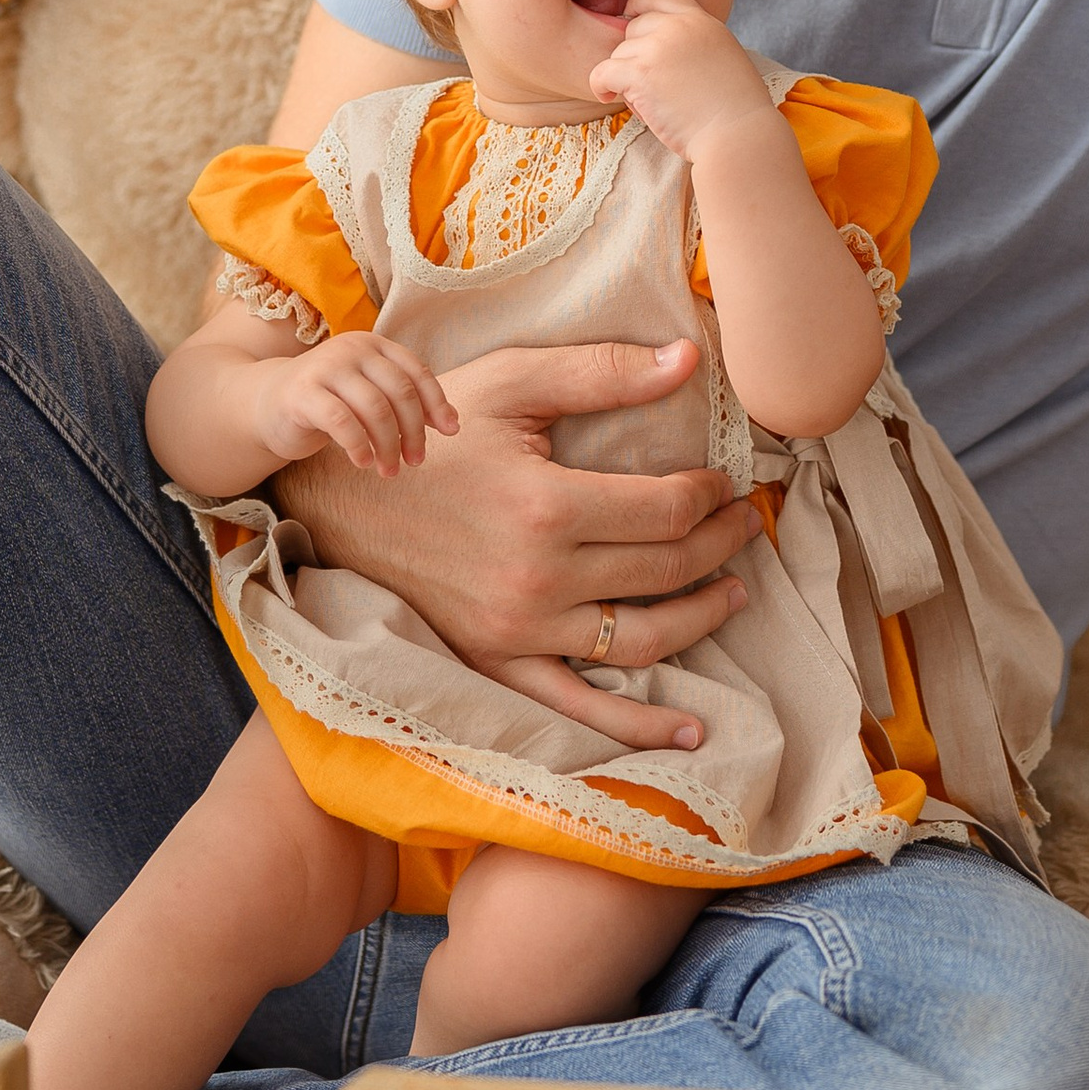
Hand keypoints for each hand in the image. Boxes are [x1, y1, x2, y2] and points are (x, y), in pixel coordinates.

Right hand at [243, 332, 457, 478]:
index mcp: (373, 344)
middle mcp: (351, 349)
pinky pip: (342, 422)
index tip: (450, 432)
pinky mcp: (302, 392)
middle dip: (414, 432)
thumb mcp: (369, 395)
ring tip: (389, 469)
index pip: (416, 372)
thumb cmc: (328, 402)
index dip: (436, 403)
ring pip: (375, 409)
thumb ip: (404, 400)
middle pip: (399, 392)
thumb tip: (452, 423)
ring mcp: (325, 367)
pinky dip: (359, 446)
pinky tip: (363, 462)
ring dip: (388, 446)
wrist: (267, 404)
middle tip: (415, 461)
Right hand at [271, 335, 759, 759]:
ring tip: (733, 592)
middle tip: (747, 525)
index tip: (726, 484)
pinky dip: (637, 725)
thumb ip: (605, 372)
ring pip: (640, 640)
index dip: (712, 497)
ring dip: (701, 618)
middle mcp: (538, 579)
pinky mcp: (496, 663)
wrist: (342, 497)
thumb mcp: (513, 384)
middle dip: (721, 546)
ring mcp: (518, 631)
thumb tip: (688, 360)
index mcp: (548, 506)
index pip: (668, 511)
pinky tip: (690, 729)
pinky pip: (578, 707)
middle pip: (664, 571)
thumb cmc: (432, 432)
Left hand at [587, 0, 771, 158]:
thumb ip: (697, 44)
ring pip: (619, 54)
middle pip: (634, 27)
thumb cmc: (736, 110)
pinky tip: (608, 96)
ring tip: (651, 103)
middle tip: (649, 84)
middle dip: (635, 54)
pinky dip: (601, 85)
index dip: (640, 6)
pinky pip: (602, 72)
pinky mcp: (639, 73)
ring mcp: (657, 47)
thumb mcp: (725, 58)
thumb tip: (672, 52)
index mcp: (702, 21)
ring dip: (626, 78)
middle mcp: (678, 27)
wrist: (737, 133)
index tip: (629, 17)